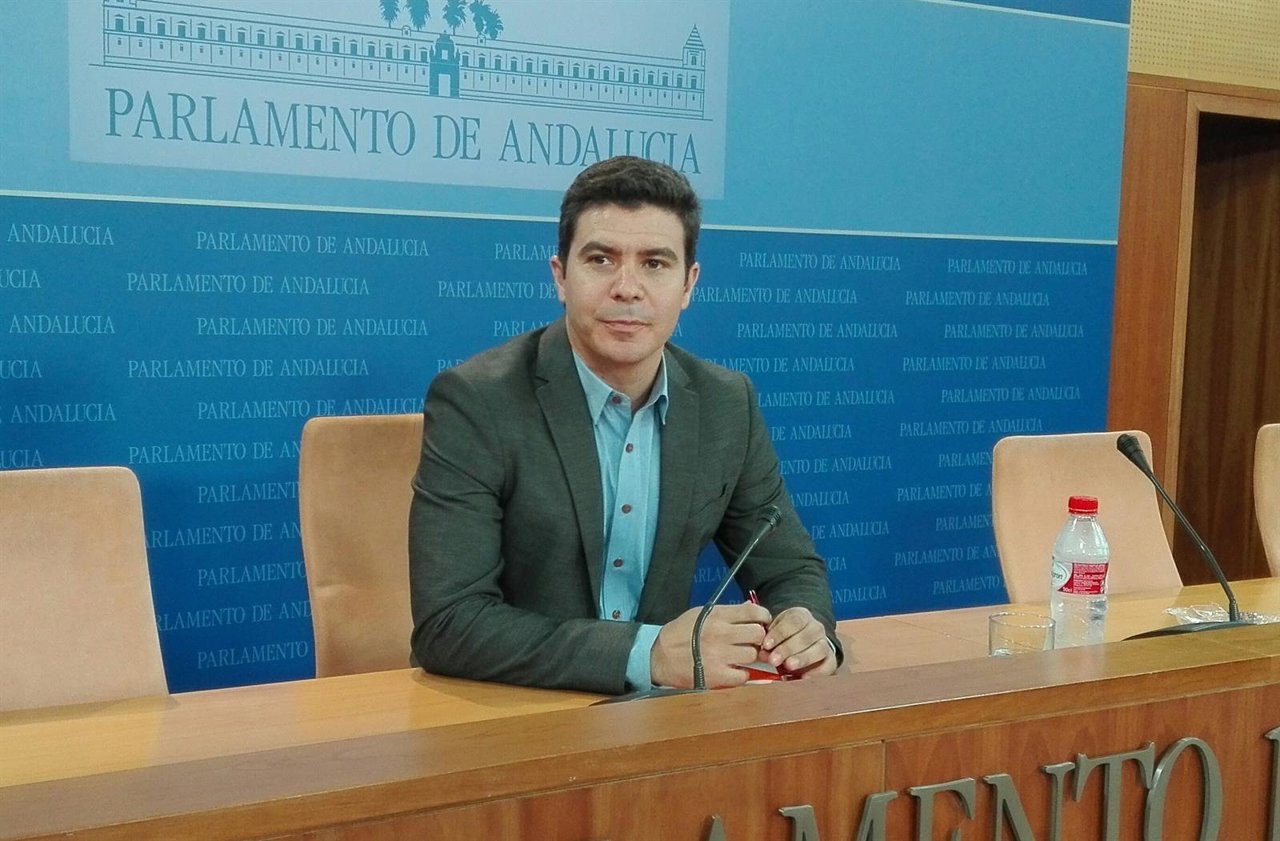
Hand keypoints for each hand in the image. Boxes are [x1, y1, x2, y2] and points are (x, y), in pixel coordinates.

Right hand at [650, 603, 771, 688]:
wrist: (659, 657)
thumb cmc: (680, 633)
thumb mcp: (701, 614)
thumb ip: (727, 612)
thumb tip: (750, 607)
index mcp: (717, 616)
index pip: (753, 612)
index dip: (764, 617)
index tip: (763, 622)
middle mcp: (721, 634)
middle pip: (758, 634)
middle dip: (758, 638)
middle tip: (752, 642)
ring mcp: (720, 656)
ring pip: (752, 655)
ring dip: (750, 656)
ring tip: (741, 657)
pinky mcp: (717, 676)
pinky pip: (743, 676)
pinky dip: (742, 674)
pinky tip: (734, 670)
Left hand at [762, 607, 836, 678]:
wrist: (803, 640)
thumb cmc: (784, 636)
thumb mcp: (775, 631)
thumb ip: (769, 640)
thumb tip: (762, 654)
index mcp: (802, 616)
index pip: (794, 621)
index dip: (780, 633)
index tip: (766, 645)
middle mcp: (816, 628)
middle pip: (806, 636)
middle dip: (788, 649)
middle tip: (773, 660)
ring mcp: (825, 643)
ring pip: (819, 649)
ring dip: (803, 658)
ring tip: (788, 667)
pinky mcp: (831, 660)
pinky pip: (829, 666)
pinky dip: (817, 672)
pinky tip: (803, 677)